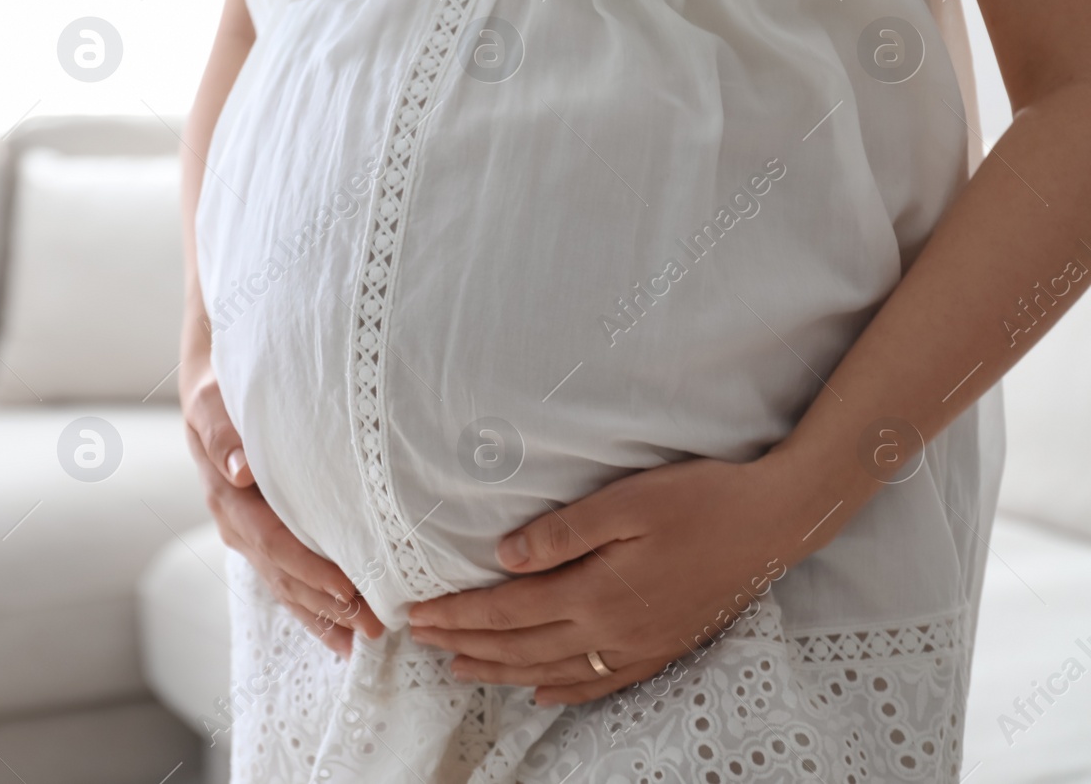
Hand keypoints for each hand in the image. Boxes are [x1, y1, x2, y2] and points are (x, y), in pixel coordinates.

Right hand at [181, 355, 384, 655]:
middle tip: (373, 627)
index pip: (272, 542)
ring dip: (323, 615)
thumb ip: (222, 432)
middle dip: (326, 604)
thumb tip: (239, 469)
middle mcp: (234, 523)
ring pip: (285, 585)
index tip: (346, 589)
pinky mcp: (260, 537)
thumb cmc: (220, 390)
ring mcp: (247, 534)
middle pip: (283, 575)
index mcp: (226, 496)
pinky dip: (312, 608)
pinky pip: (285, 579)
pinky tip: (339, 633)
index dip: (308, 570)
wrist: (210, 390)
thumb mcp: (212, 402)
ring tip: (363, 641)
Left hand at [407, 455, 817, 703]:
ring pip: (553, 672)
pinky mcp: (664, 647)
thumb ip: (562, 533)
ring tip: (461, 670)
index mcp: (596, 593)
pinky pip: (601, 684)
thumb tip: (503, 557)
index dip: (458, 615)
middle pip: (520, 648)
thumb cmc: (701, 499)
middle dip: (465, 645)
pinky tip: (542, 695)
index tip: (416, 614)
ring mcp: (640, 646)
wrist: (777, 522)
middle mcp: (612, 631)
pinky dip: (563, 692)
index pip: (506, 612)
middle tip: (420, 641)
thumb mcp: (625, 502)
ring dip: (501, 672)